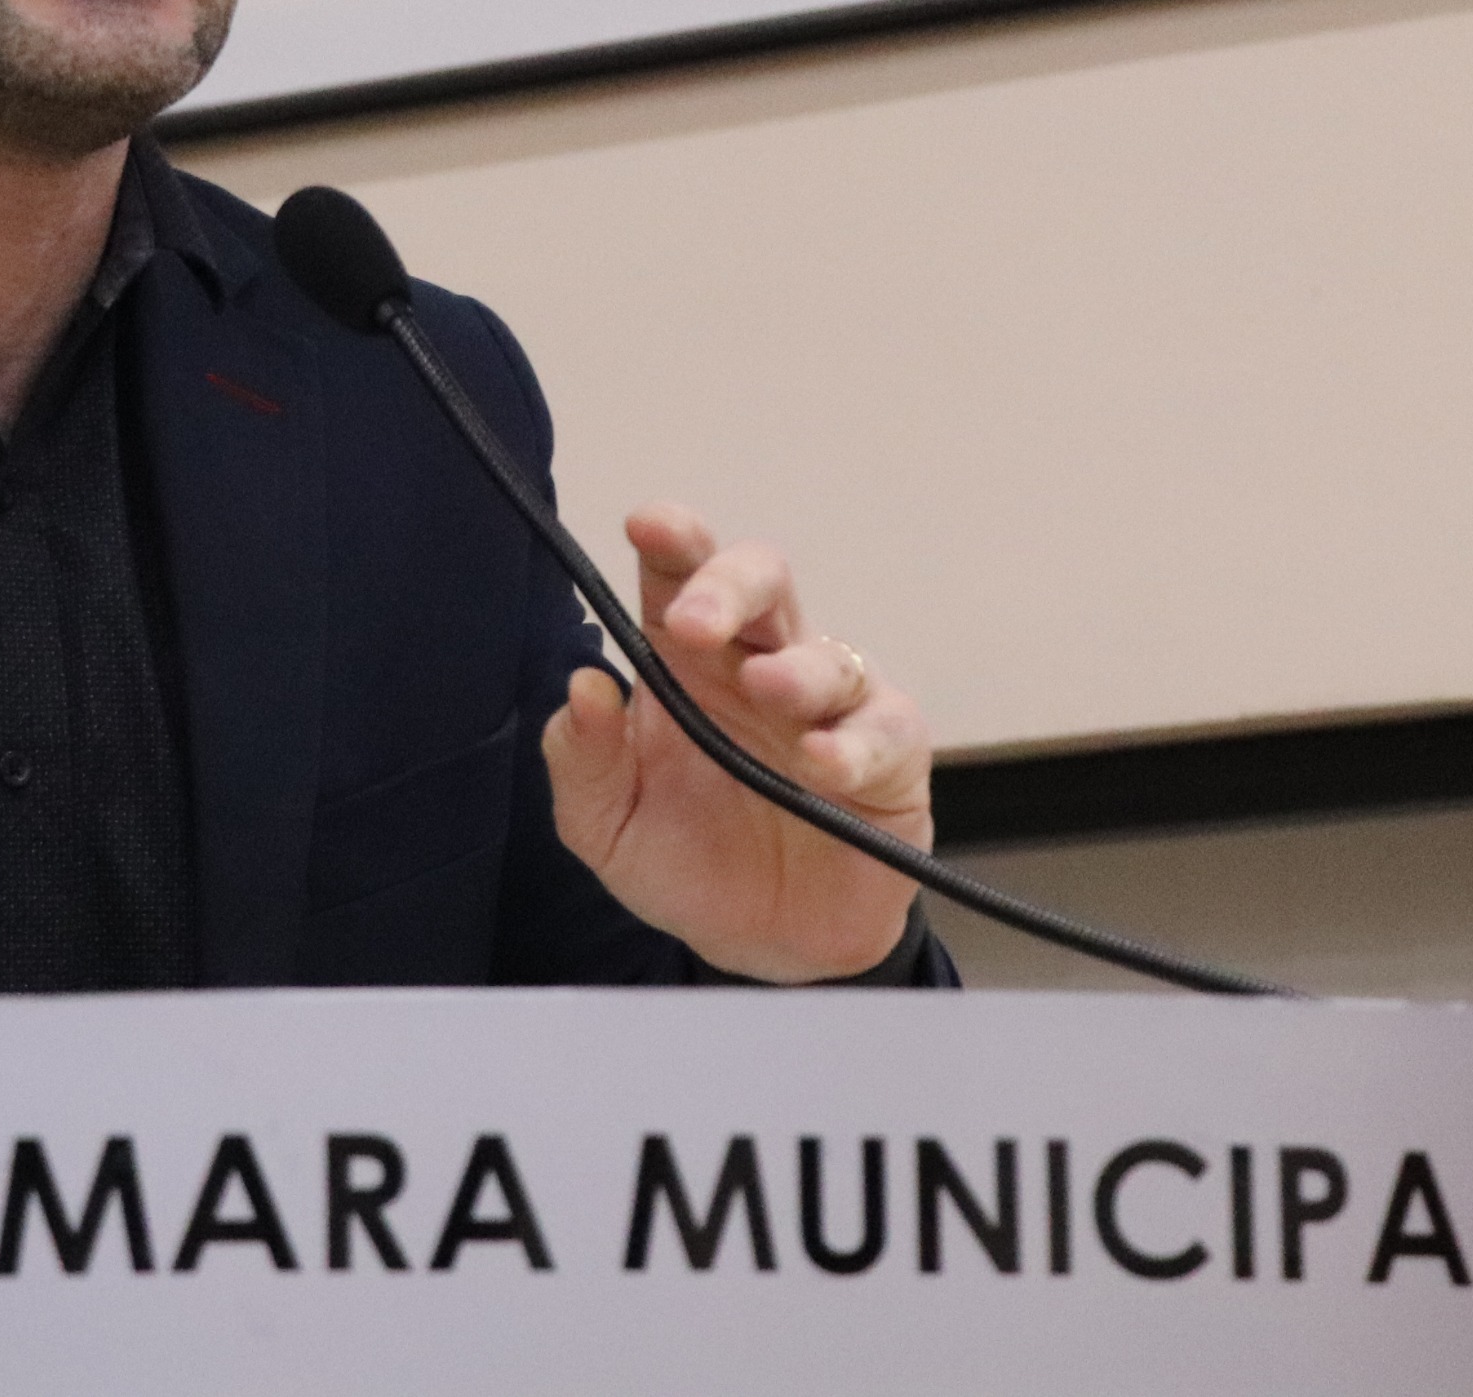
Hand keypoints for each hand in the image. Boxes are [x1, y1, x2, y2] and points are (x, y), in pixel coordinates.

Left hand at [537, 502, 933, 980]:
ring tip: (766, 686)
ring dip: (797, 668)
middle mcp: (761, 665)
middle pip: (762, 583)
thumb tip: (582, 688)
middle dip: (728, 585)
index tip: (647, 526)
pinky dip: (853, 744)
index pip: (679, 577)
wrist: (765, 947)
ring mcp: (832, 708)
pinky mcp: (890, 760)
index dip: (672, 540)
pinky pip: (885, 732)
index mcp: (687, 662)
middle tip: (690, 622)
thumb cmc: (689, 861)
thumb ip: (584, 761)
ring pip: (828, 655)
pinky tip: (821, 760)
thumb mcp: (608, 825)